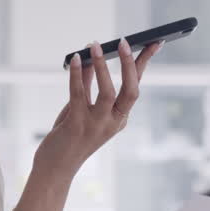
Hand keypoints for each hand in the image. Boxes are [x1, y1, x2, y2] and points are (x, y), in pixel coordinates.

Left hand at [34, 39, 159, 177]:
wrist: (56, 168)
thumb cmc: (69, 137)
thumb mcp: (81, 109)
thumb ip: (87, 84)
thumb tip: (89, 57)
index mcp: (120, 117)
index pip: (136, 85)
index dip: (144, 63)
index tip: (154, 42)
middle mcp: (114, 122)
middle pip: (131, 91)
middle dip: (130, 65)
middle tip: (124, 41)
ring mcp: (97, 125)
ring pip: (108, 93)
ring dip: (102, 67)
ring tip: (94, 45)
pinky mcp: (77, 125)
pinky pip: (79, 94)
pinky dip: (77, 74)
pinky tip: (75, 59)